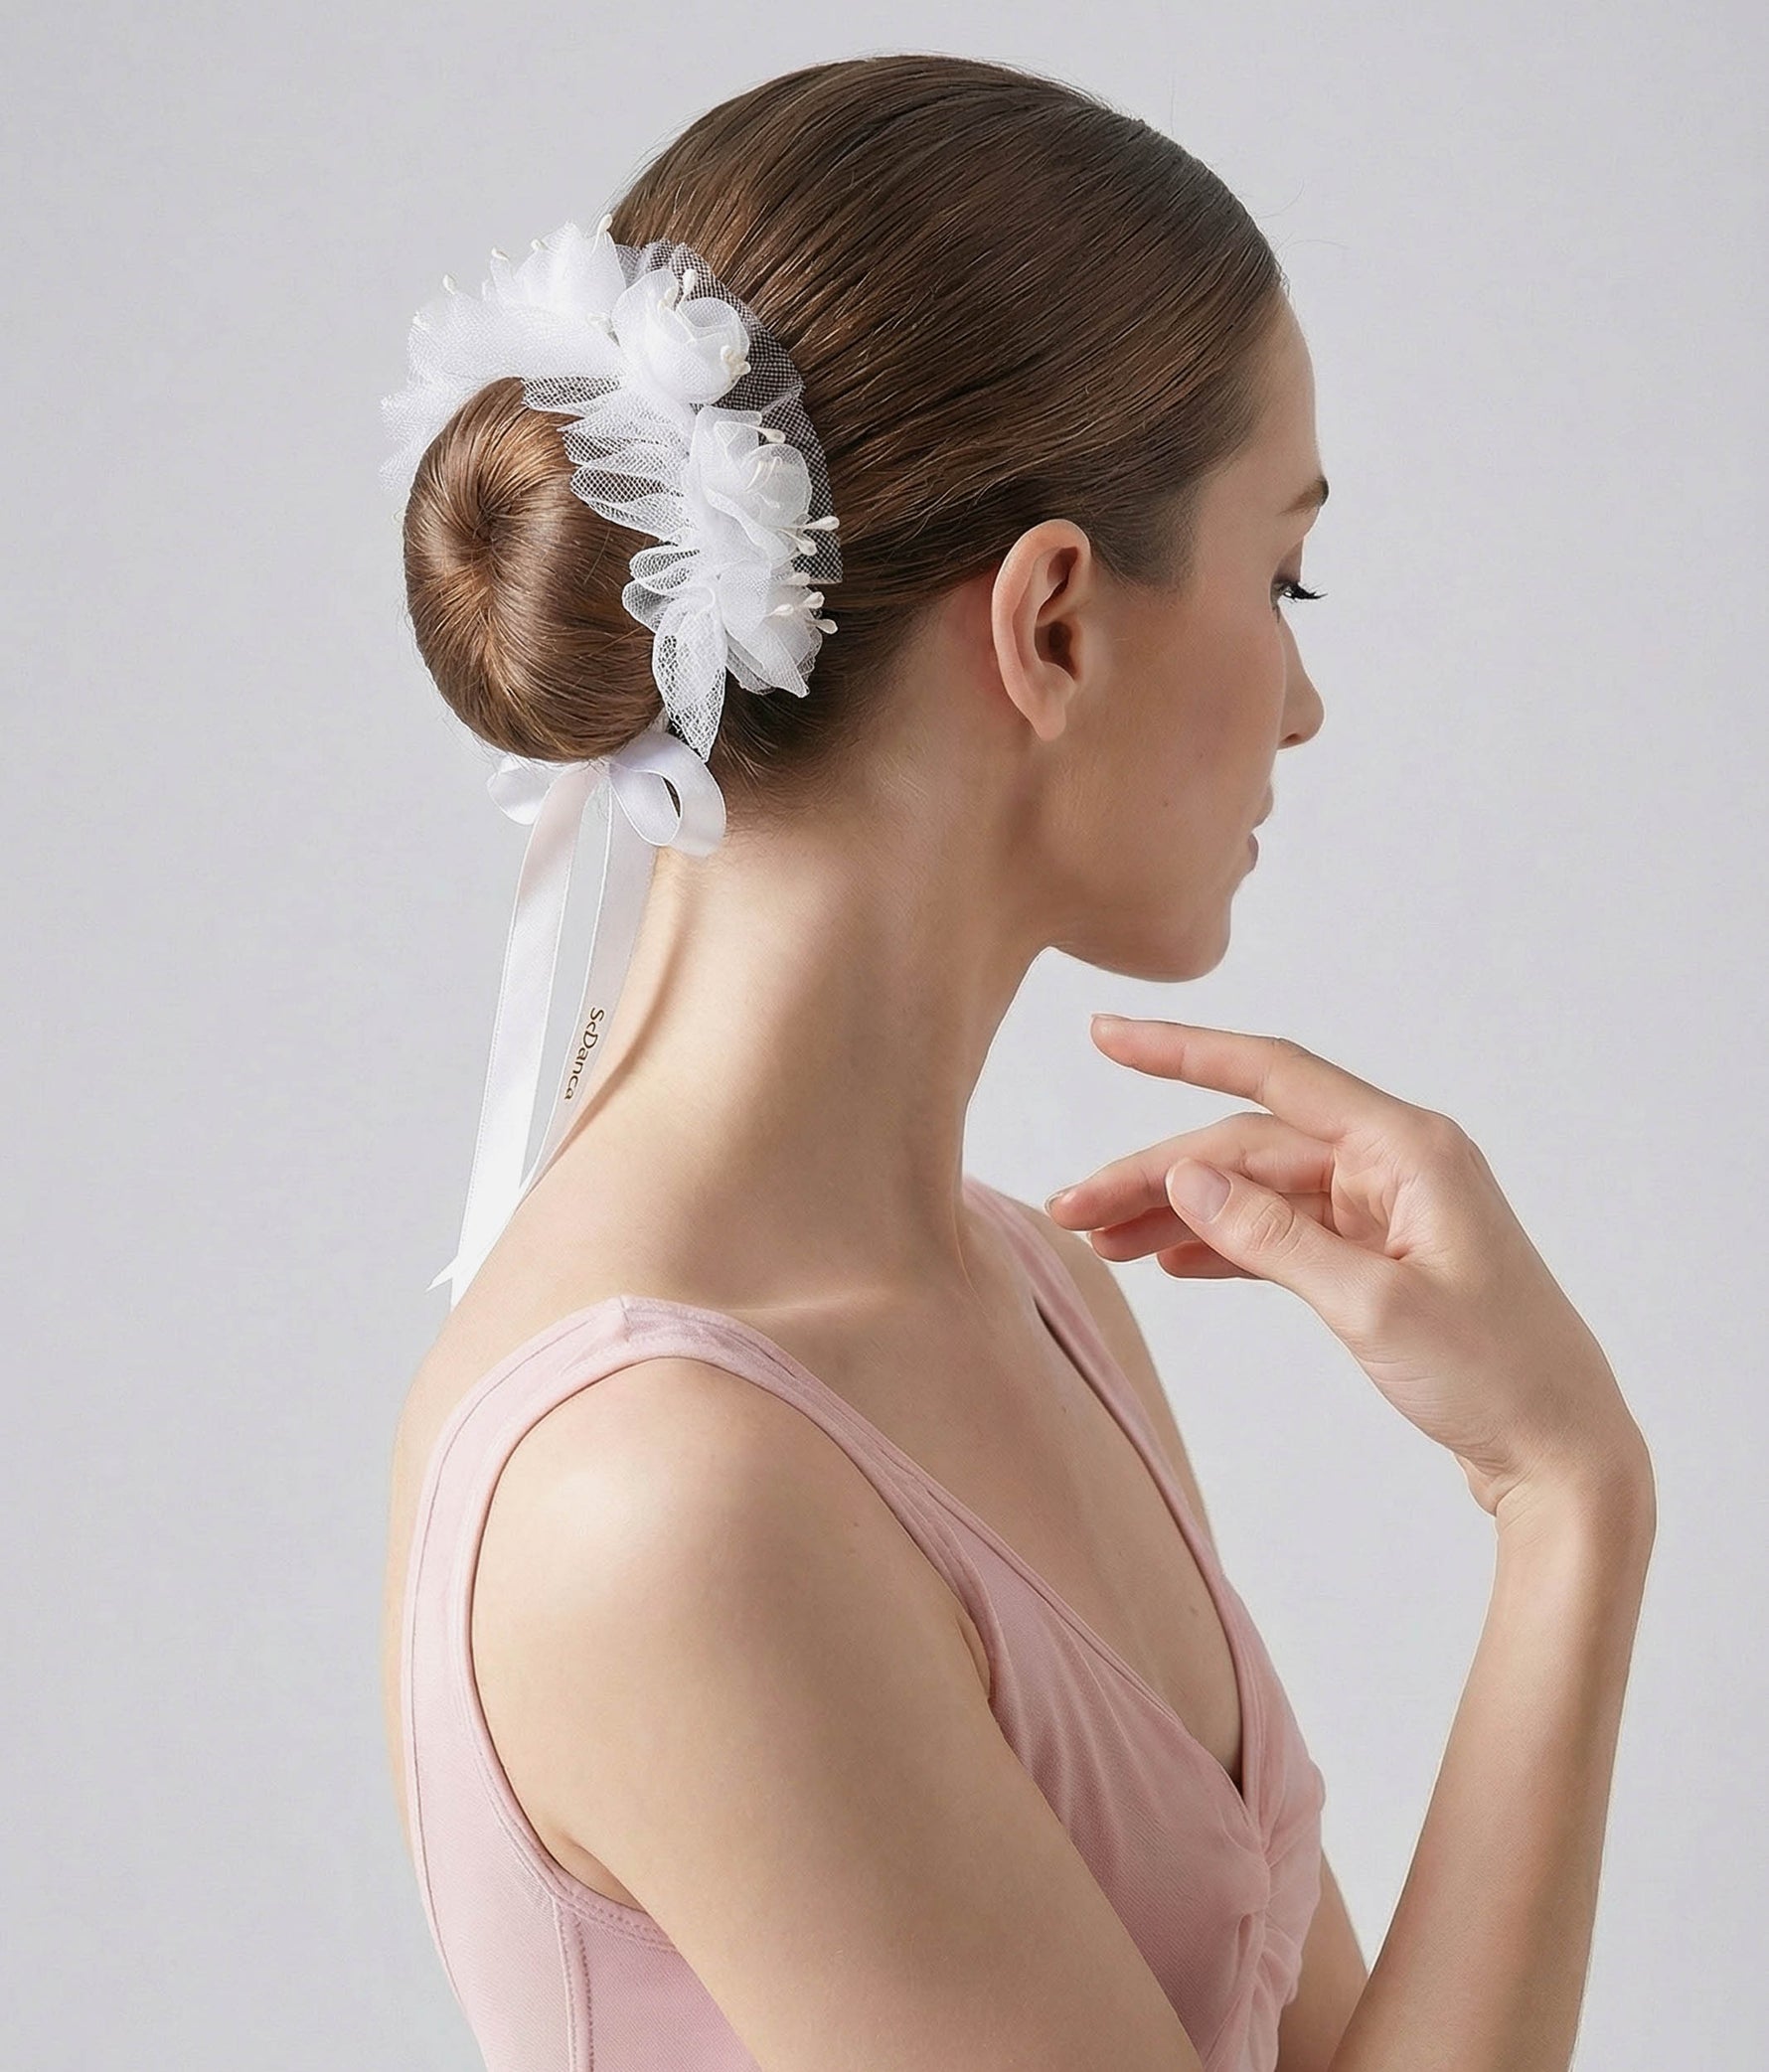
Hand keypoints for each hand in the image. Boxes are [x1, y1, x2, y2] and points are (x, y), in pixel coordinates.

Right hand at [1045, 1016, 1649, 1527]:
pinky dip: (1221, 1245)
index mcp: (1408, 1149)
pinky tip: (1164, 1262)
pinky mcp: (1379, 1258)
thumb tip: (1188, 1178)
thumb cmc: (1497, 1379)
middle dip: (1155, 1173)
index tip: (1106, 1037)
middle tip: (1070, 1209)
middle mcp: (1396, 1164)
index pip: (1274, 1076)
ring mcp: (1386, 1211)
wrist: (1564, 1459)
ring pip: (1255, 1191)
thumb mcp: (1374, 1307)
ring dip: (1177, 1212)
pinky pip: (1280, 1233)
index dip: (1181, 1053)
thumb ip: (1273, 1238)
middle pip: (1248, 1146)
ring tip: (1098, 1242)